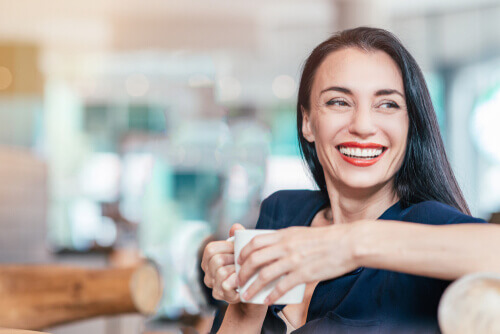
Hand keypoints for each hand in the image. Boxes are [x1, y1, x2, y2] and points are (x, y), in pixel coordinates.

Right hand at [201, 223, 243, 302]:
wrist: (252, 289)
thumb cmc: (246, 266)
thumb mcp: (243, 250)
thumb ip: (238, 238)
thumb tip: (236, 227)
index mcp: (209, 258)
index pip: (211, 249)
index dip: (228, 248)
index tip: (239, 250)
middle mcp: (207, 272)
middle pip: (216, 260)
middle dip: (233, 259)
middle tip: (244, 262)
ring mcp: (212, 284)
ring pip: (221, 272)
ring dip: (236, 271)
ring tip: (245, 272)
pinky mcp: (220, 295)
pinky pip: (225, 285)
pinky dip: (236, 282)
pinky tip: (244, 282)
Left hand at [237, 223, 358, 304]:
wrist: (347, 243)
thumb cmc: (325, 239)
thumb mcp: (300, 233)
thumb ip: (285, 240)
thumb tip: (272, 247)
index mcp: (284, 235)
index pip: (254, 242)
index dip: (242, 254)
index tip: (238, 262)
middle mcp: (285, 247)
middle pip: (254, 259)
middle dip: (242, 272)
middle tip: (237, 281)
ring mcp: (294, 260)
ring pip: (264, 275)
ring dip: (252, 287)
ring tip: (246, 295)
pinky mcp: (304, 274)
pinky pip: (282, 287)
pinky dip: (271, 295)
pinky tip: (266, 301)